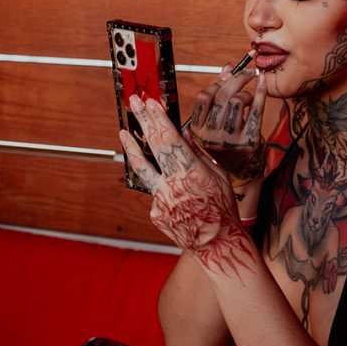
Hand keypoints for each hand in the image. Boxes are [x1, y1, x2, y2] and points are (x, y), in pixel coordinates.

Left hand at [119, 95, 256, 278]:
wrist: (216, 244)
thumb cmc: (223, 208)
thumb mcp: (218, 176)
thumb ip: (198, 154)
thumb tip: (184, 132)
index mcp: (193, 172)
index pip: (170, 138)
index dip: (158, 118)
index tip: (151, 101)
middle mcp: (173, 184)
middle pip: (153, 145)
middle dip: (142, 120)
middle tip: (134, 102)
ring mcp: (161, 199)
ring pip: (143, 168)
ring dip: (132, 147)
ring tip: (123, 131)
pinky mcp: (155, 212)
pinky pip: (156, 192)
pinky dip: (162, 188)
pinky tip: (173, 194)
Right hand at [188, 65, 267, 186]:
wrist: (242, 171)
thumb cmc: (228, 141)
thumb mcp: (216, 121)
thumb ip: (219, 94)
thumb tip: (228, 68)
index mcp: (198, 130)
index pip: (204, 97)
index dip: (217, 83)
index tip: (228, 77)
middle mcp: (210, 136)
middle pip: (222, 96)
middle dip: (237, 79)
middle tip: (248, 73)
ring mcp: (230, 140)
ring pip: (238, 100)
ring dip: (247, 93)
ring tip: (249, 98)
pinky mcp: (249, 141)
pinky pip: (257, 109)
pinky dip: (261, 92)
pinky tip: (263, 83)